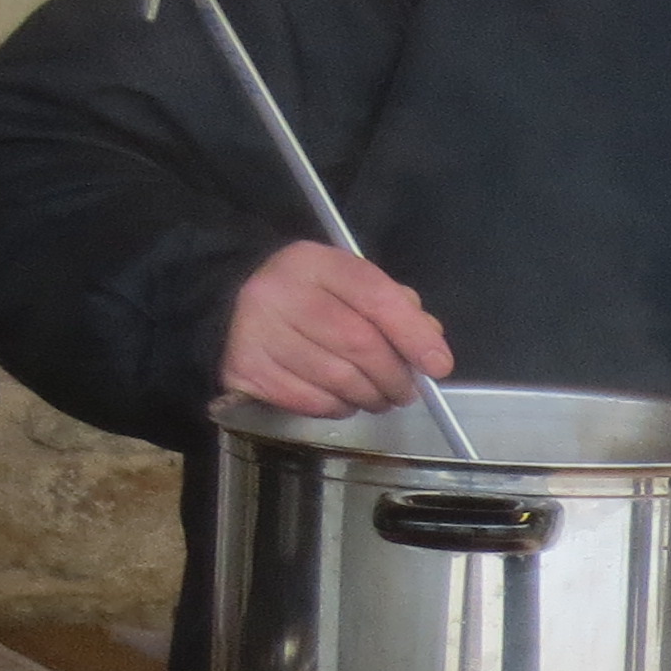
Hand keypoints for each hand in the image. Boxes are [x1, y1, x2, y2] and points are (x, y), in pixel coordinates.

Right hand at [221, 242, 451, 417]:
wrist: (231, 310)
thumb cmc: (308, 298)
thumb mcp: (349, 285)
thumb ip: (394, 307)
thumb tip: (430, 344)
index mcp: (314, 263)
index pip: (375, 297)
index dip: (414, 334)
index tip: (439, 366)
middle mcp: (279, 293)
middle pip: (358, 343)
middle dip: (394, 376)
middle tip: (407, 392)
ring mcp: (257, 332)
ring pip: (336, 379)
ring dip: (370, 397)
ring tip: (380, 398)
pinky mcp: (245, 369)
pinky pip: (309, 401)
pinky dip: (338, 408)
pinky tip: (345, 402)